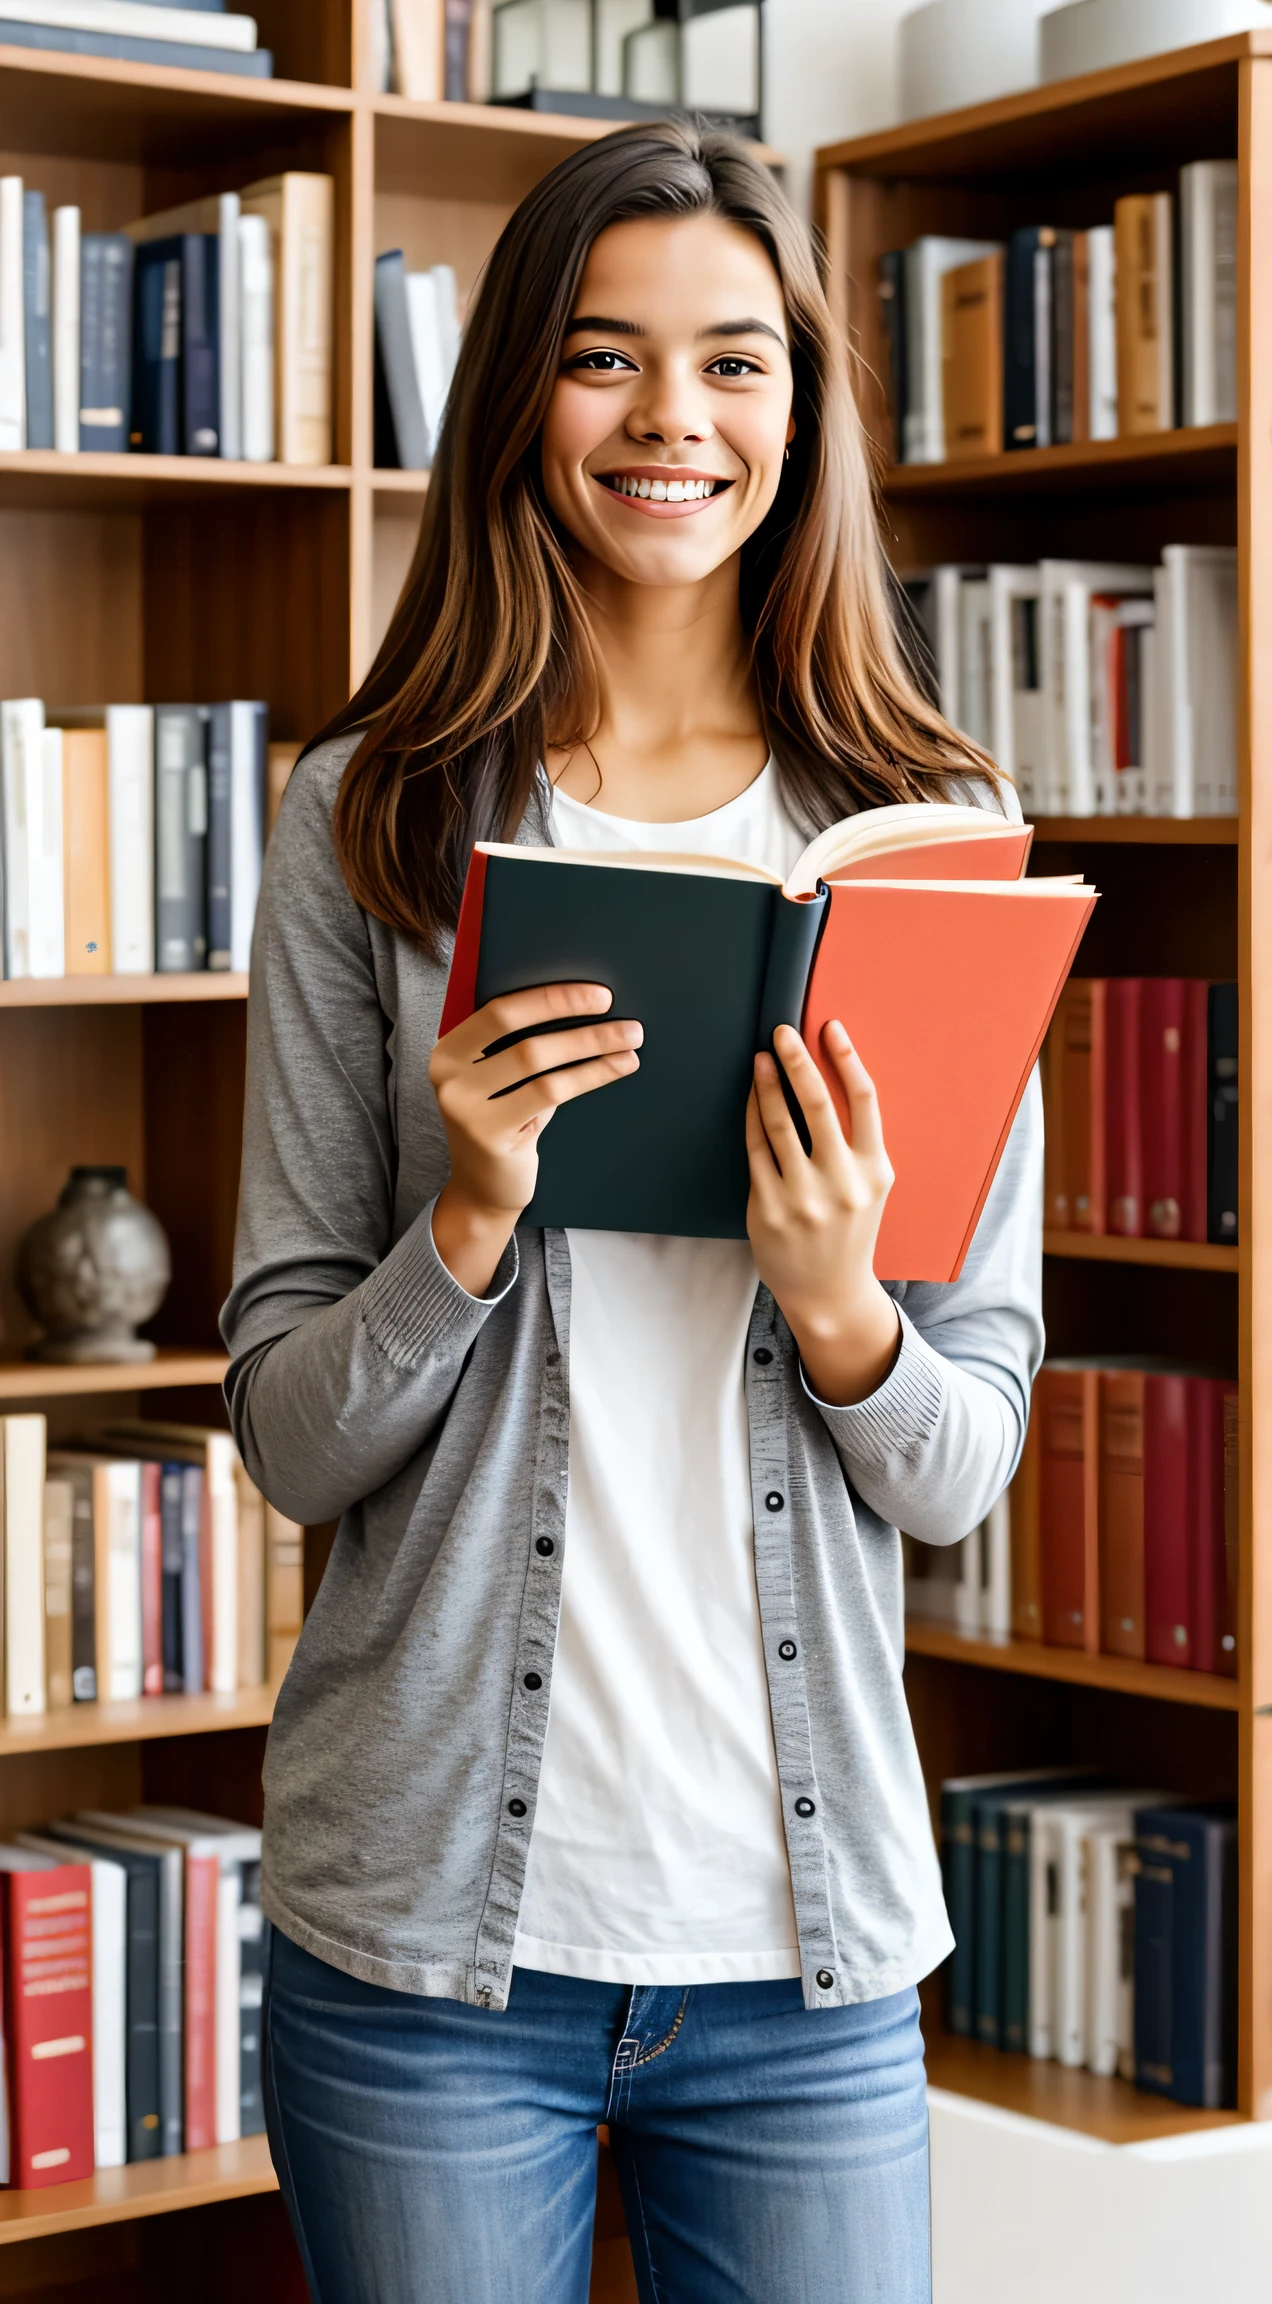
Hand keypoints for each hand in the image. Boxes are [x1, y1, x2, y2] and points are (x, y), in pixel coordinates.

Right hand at [429, 983, 641, 1293]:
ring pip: (537, 1059)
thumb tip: (585, 1005)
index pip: (499, 1008)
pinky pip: (551, 1092)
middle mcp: (447, 1075)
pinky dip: (592, 1074)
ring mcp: (463, 1107)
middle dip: (569, 1010)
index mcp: (449, 1049)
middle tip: (614, 1005)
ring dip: (592, 1043)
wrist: (485, 1190)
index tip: (594, 991)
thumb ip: (522, 1044)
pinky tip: (619, 1066)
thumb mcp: (506, 1081)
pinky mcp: (488, 1135)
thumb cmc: (506, 1125)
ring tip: (630, 1037)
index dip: (548, 996)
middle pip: (516, 1029)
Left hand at [745, 1019, 900, 1406]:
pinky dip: (751, 1117)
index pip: (864, 1100)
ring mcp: (803, 1196)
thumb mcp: (871, 1186)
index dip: (847, 1058)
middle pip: (818, 1103)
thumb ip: (858, 1142)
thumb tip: (831, 1077)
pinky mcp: (768, 1208)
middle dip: (797, 1059)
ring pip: (780, 1122)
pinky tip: (750, 1097)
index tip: (829, 1028)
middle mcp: (842, 1181)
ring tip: (761, 1058)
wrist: (830, 1292)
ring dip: (768, 1083)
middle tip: (782, 1031)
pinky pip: (755, 1149)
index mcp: (875, 1170)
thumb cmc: (850, 1229)